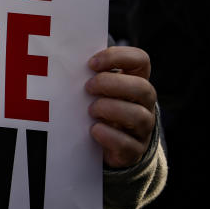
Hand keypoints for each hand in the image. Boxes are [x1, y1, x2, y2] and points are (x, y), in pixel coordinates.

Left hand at [85, 46, 156, 168]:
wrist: (105, 146)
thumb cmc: (97, 108)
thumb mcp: (96, 89)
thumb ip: (90, 75)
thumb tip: (66, 61)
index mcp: (135, 82)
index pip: (140, 60)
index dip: (118, 57)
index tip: (91, 64)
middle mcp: (144, 104)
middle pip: (143, 88)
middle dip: (111, 84)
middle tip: (88, 87)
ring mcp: (142, 129)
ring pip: (139, 117)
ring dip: (110, 109)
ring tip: (90, 110)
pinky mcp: (134, 151)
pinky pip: (128, 144)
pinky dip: (109, 136)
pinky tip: (94, 130)